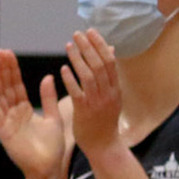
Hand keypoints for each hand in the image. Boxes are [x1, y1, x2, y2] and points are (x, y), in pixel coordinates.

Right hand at [0, 49, 68, 178]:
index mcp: (24, 110)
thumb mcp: (53, 117)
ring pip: (0, 96)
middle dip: (3, 70)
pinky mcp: (4, 130)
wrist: (49, 168)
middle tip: (0, 52)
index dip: (12, 70)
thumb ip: (49, 98)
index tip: (9, 55)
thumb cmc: (52, 147)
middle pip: (6, 88)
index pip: (16, 86)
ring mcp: (7, 122)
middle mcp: (13, 114)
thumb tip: (47, 77)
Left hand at [61, 29, 122, 156]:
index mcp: (115, 88)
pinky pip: (77, 92)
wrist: (104, 146)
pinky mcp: (85, 111)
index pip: (109, 61)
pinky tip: (63, 69)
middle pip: (99, 65)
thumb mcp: (112, 97)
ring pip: (89, 75)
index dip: (100, 45)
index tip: (90, 32)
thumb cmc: (105, 121)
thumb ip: (109, 75)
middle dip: (89, 47)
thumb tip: (110, 51)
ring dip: (78, 59)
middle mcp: (108, 93)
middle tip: (78, 34)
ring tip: (69, 45)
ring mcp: (98, 102)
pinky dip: (70, 79)